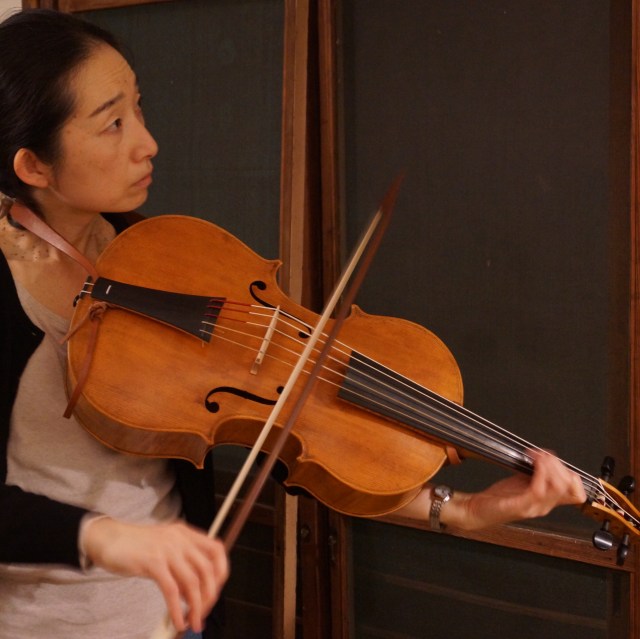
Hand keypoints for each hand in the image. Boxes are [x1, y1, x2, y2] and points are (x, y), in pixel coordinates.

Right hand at [81, 518, 228, 632]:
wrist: (109, 538)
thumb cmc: (137, 547)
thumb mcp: (165, 549)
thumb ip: (181, 566)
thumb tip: (194, 594)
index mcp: (186, 534)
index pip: (216, 550)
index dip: (221, 572)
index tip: (215, 592)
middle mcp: (180, 539)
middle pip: (207, 570)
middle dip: (209, 596)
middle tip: (203, 613)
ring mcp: (167, 549)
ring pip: (192, 582)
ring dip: (196, 607)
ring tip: (193, 623)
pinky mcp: (153, 562)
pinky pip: (171, 591)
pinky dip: (177, 609)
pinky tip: (177, 621)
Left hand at [448, 449, 586, 529]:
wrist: (478, 510)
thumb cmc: (499, 497)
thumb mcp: (521, 482)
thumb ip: (536, 474)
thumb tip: (545, 458)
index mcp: (546, 501)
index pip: (576, 491)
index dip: (570, 472)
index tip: (552, 459)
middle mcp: (544, 506)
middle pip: (570, 485)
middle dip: (558, 464)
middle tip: (543, 454)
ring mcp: (534, 507)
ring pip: (559, 486)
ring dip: (550, 465)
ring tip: (537, 456)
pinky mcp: (521, 506)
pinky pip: (539, 490)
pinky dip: (539, 471)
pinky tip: (532, 462)